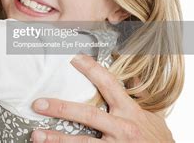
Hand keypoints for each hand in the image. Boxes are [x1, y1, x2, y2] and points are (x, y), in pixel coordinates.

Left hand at [30, 54, 173, 141]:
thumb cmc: (157, 140)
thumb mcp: (151, 115)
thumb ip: (138, 95)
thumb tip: (129, 74)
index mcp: (130, 111)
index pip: (108, 84)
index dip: (91, 70)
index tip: (73, 58)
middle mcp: (122, 129)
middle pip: (88, 115)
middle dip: (61, 108)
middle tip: (39, 104)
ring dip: (56, 139)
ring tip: (36, 135)